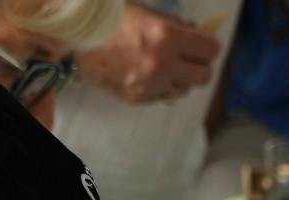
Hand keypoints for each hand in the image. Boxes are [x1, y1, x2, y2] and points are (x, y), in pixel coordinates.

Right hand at [78, 3, 221, 103]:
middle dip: (199, 65)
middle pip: (203, 76)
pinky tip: (145, 72)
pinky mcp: (136, 98)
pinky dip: (159, 86)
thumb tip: (197, 35)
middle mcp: (162, 65)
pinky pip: (161, 96)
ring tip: (163, 65)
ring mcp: (149, 85)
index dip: (209, 46)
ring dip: (179, 78)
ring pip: (183, 90)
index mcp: (167, 38)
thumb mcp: (150, 13)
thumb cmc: (112, 17)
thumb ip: (177, 27)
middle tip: (190, 58)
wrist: (77, 35)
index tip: (203, 44)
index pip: (211, 50)